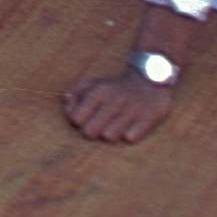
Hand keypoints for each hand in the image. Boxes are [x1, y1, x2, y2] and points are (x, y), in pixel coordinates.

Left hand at [60, 70, 177, 144]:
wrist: (150, 77)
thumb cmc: (116, 86)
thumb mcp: (94, 82)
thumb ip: (75, 91)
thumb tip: (66, 102)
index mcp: (99, 91)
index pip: (75, 118)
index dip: (78, 121)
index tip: (86, 117)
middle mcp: (114, 100)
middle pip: (89, 132)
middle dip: (92, 131)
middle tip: (100, 125)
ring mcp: (131, 109)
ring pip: (109, 137)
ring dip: (112, 133)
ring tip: (117, 124)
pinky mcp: (149, 118)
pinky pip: (130, 138)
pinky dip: (130, 134)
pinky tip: (132, 125)